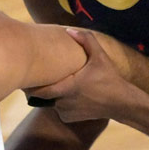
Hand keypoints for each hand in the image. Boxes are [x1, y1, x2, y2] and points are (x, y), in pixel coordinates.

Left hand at [25, 28, 145, 124]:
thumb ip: (86, 41)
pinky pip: (59, 110)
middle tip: (38, 78)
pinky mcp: (69, 119)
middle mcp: (63, 102)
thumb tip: (68, 30)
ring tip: (60, 86)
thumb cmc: (110, 79)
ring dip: (54, 96)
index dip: (31, 85)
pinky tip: (70, 97)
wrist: (121, 103)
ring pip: (52, 102)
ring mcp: (65, 112)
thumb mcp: (100, 57)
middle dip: (42, 88)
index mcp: (67, 87)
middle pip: (44, 95)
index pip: (40, 90)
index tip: (27, 77)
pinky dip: (61, 104)